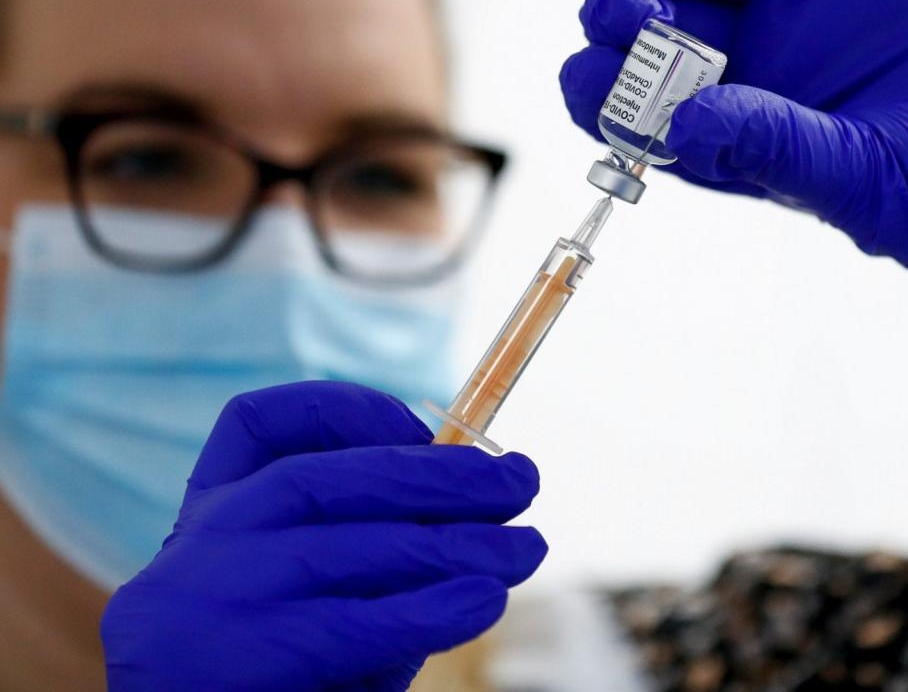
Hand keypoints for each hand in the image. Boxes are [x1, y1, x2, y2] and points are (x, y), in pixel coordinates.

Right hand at [100, 381, 545, 691]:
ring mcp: (224, 591)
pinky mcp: (250, 655)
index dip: (352, 411)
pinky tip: (483, 601)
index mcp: (212, 510)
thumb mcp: (293, 587)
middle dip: (446, 474)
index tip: (422, 428)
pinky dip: (431, 609)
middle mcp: (211, 537)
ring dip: (460, 542)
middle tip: (522, 480)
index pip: (257, 422)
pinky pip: (357, 622)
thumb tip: (470, 506)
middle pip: (336, 478)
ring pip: (359, 544)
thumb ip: (360, 540)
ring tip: (526, 548)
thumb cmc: (261, 665)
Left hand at [560, 0, 907, 335]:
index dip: (601, 89)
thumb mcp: (869, 189)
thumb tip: (681, 123)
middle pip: (659, 18)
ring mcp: (816, 2)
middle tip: (627, 1)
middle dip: (626, 1)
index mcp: (744, 137)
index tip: (592, 73)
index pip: (640, 110)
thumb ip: (777, 150)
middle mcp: (766, 67)